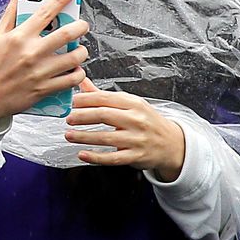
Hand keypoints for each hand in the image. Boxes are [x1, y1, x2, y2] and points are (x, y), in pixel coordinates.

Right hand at [0, 0, 89, 131]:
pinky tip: (74, 70)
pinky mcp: (44, 89)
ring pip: (74, 57)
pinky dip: (77, 73)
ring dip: (81, 51)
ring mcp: (39, 72)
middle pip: (67, 33)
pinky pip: (71, 79)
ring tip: (78, 50)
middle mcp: (31, 53)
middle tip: (82, 25)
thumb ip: (10, 15)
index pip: (45, 12)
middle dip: (81, 25)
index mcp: (19, 37)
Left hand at [65, 76, 187, 177]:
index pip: (106, 98)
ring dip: (84, 137)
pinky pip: (112, 158)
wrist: (171, 143)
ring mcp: (136, 139)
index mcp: (133, 103)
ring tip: (69, 135)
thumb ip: (104, 95)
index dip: (86, 99)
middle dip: (83, 116)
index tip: (71, 102)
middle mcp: (136, 120)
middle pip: (104, 115)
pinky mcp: (136, 156)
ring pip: (106, 138)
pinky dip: (96, 157)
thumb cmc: (146, 121)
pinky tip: (82, 154)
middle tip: (68, 118)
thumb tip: (81, 82)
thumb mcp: (130, 104)